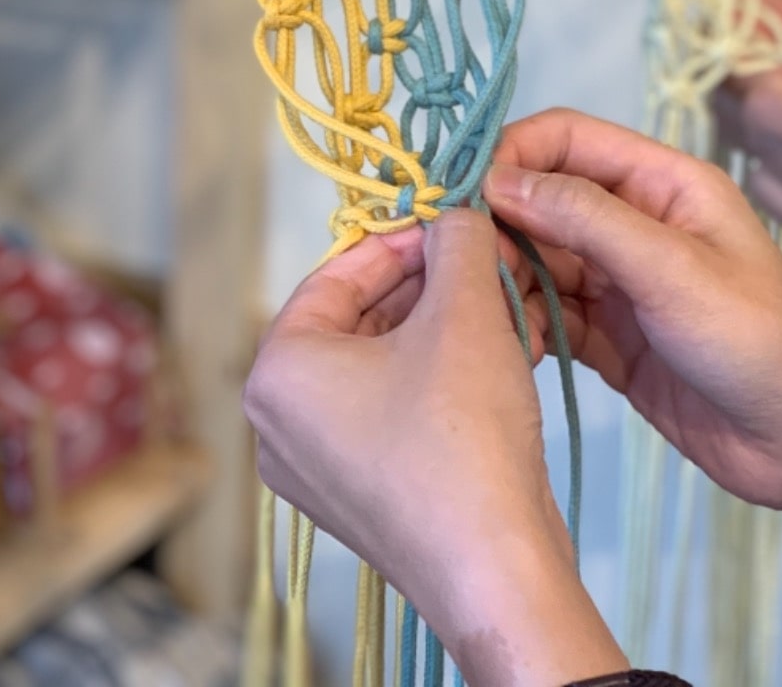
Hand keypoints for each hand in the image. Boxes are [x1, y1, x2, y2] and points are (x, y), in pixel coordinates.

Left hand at [243, 211, 625, 686]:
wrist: (496, 569)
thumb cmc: (464, 437)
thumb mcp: (464, 312)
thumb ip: (457, 242)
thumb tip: (458, 213)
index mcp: (277, 370)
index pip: (336, 273)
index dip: (401, 239)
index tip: (451, 221)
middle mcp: (280, 421)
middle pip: (359, 318)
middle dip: (430, 285)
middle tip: (485, 261)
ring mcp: (317, 468)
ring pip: (383, 364)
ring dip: (445, 328)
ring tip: (504, 307)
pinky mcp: (360, 497)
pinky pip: (393, 411)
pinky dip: (441, 376)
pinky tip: (501, 358)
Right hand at [484, 110, 781, 516]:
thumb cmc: (760, 342)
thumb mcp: (673, 269)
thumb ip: (586, 218)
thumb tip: (501, 180)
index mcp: (663, 183)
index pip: (568, 140)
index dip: (512, 154)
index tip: (462, 192)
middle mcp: (637, 223)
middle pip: (543, 199)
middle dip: (497, 224)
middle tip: (457, 263)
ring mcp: (621, 281)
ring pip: (537, 259)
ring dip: (503, 279)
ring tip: (479, 312)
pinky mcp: (610, 336)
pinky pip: (547, 314)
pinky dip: (520, 324)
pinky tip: (505, 345)